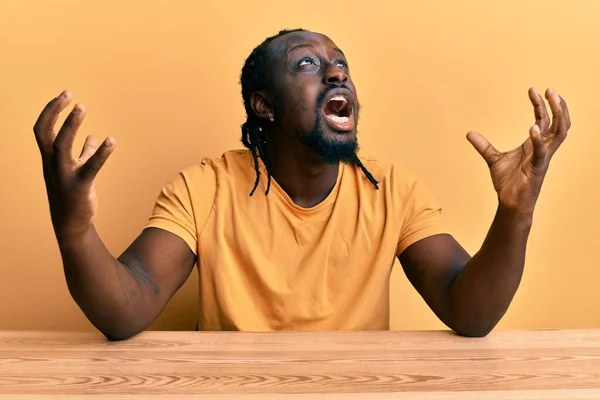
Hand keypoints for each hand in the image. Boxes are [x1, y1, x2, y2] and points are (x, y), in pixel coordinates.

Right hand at [33, 91, 115, 238]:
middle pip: (46, 134)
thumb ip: (84, 153)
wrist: (72, 224)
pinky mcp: (80, 186)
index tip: (64, 96)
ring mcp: (64, 176)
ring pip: (62, 146)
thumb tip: (93, 138)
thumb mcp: (77, 171)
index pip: (42, 130)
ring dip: (70, 125)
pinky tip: (111, 141)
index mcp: (51, 159)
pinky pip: (90, 166)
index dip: (51, 112)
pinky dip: (100, 152)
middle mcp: (53, 165)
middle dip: (54, 112)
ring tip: (81, 107)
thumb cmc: (73, 195)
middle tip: (69, 95)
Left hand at [466, 88, 570, 214]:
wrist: (509, 202)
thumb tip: (469, 133)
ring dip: (558, 116)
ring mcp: (543, 158)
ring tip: (551, 99)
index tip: (533, 89)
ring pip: (560, 133)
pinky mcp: (537, 169)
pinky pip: (542, 153)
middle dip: (557, 105)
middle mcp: (543, 149)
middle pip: (558, 123)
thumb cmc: (507, 182)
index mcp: (535, 145)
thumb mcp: (492, 159)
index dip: (540, 104)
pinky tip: (533, 128)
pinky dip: (538, 141)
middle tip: (550, 89)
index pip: (543, 120)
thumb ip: (483, 145)